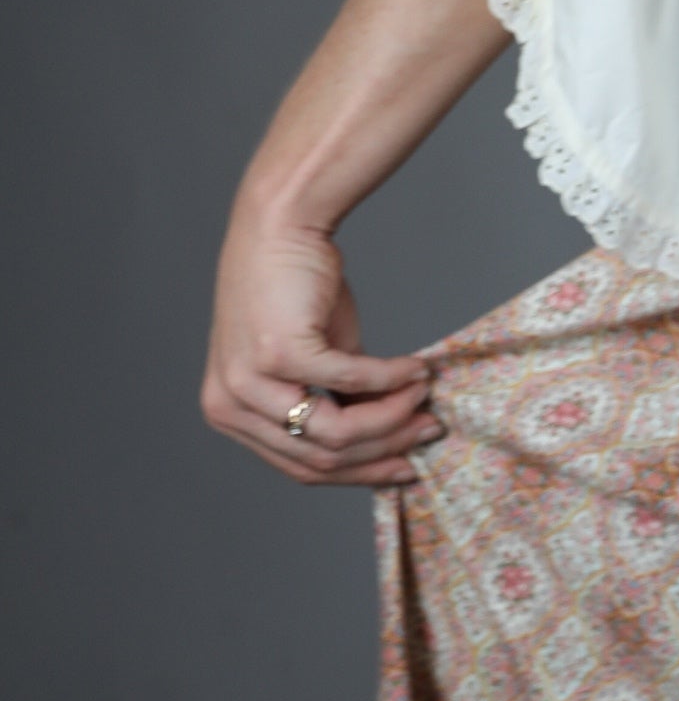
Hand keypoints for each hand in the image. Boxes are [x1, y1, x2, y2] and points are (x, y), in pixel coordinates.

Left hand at [202, 193, 439, 487]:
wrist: (278, 228)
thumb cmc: (294, 290)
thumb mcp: (313, 364)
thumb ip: (336, 407)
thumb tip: (386, 446)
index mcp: (229, 415)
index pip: (302, 468)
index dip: (362, 472)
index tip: (406, 465)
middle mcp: (228, 406)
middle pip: (322, 457)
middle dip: (386, 448)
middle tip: (428, 429)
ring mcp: (248, 382)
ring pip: (336, 433)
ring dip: (392, 417)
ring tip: (423, 397)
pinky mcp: (278, 353)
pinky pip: (351, 384)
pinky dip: (392, 379)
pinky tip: (417, 369)